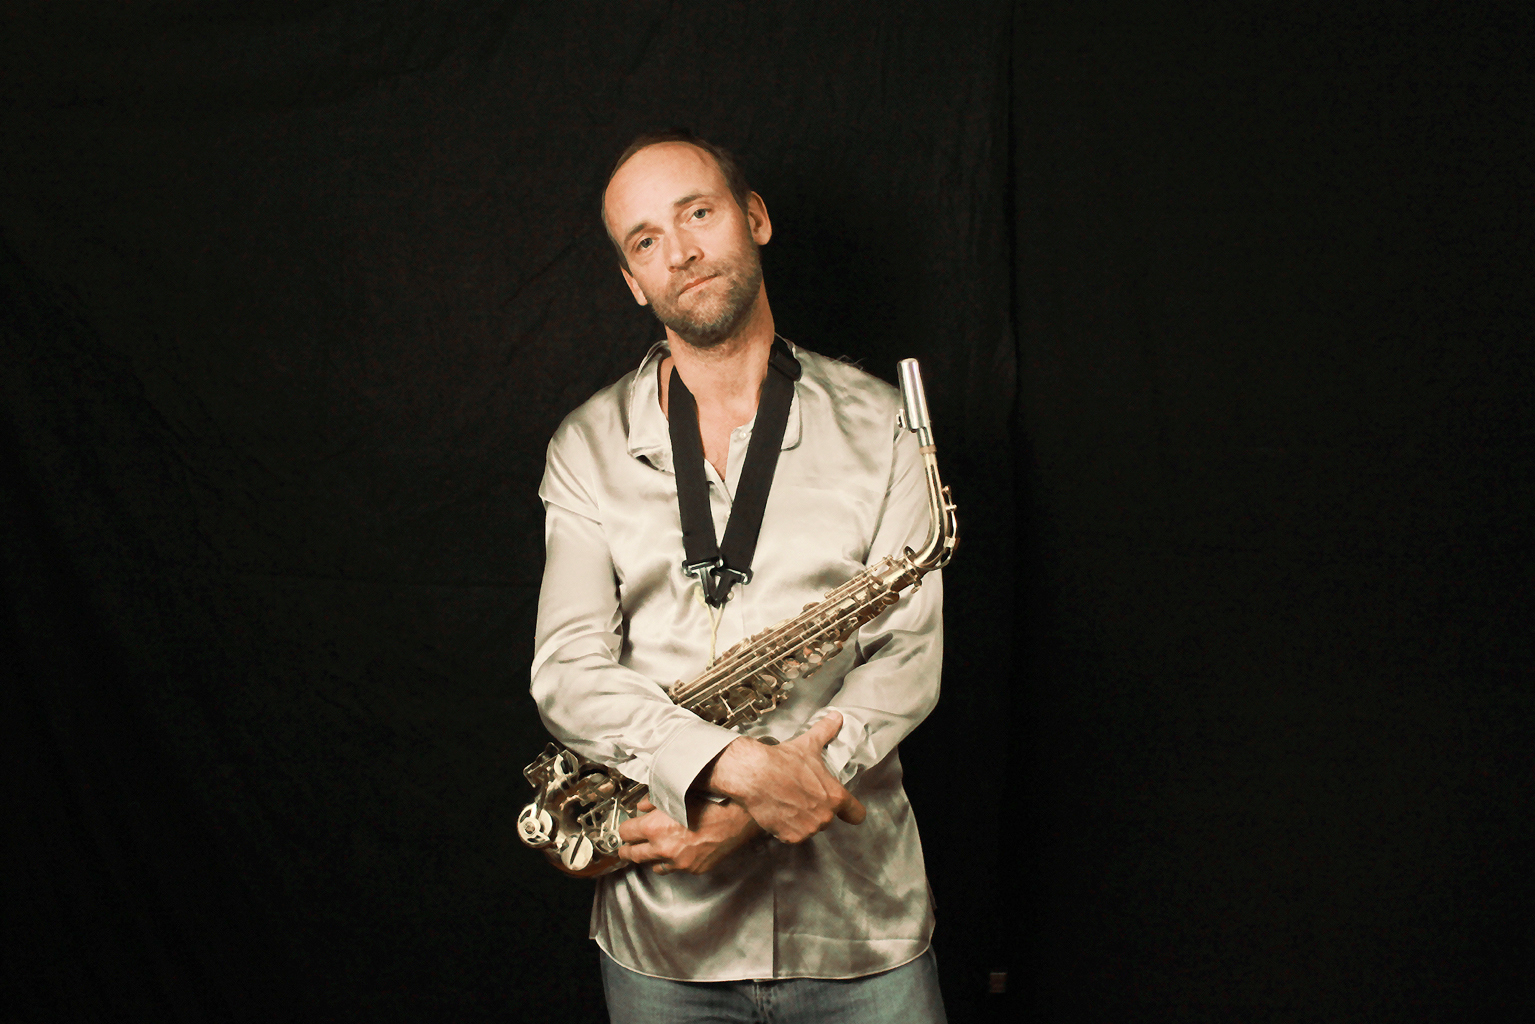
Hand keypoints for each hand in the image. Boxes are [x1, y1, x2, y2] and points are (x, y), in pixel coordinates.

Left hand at [616, 796, 761, 875]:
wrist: (739, 815)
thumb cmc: (711, 800)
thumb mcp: (677, 794)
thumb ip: (654, 801)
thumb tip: (643, 806)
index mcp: (655, 827)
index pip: (626, 833)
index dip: (625, 829)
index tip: (626, 829)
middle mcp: (664, 848)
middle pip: (634, 855)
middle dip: (628, 850)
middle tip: (625, 849)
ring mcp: (680, 862)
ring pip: (654, 866)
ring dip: (651, 858)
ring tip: (652, 851)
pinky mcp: (694, 869)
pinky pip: (676, 868)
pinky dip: (673, 861)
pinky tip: (677, 852)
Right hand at [704, 711, 866, 843]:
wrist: (754, 775)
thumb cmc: (782, 761)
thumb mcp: (808, 745)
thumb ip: (826, 731)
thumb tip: (836, 717)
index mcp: (835, 796)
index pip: (856, 813)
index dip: (852, 811)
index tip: (848, 810)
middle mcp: (825, 816)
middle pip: (827, 818)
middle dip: (816, 808)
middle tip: (801, 794)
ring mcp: (808, 829)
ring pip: (809, 827)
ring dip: (802, 819)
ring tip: (788, 801)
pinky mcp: (790, 837)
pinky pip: (792, 835)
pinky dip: (786, 828)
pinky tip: (779, 811)